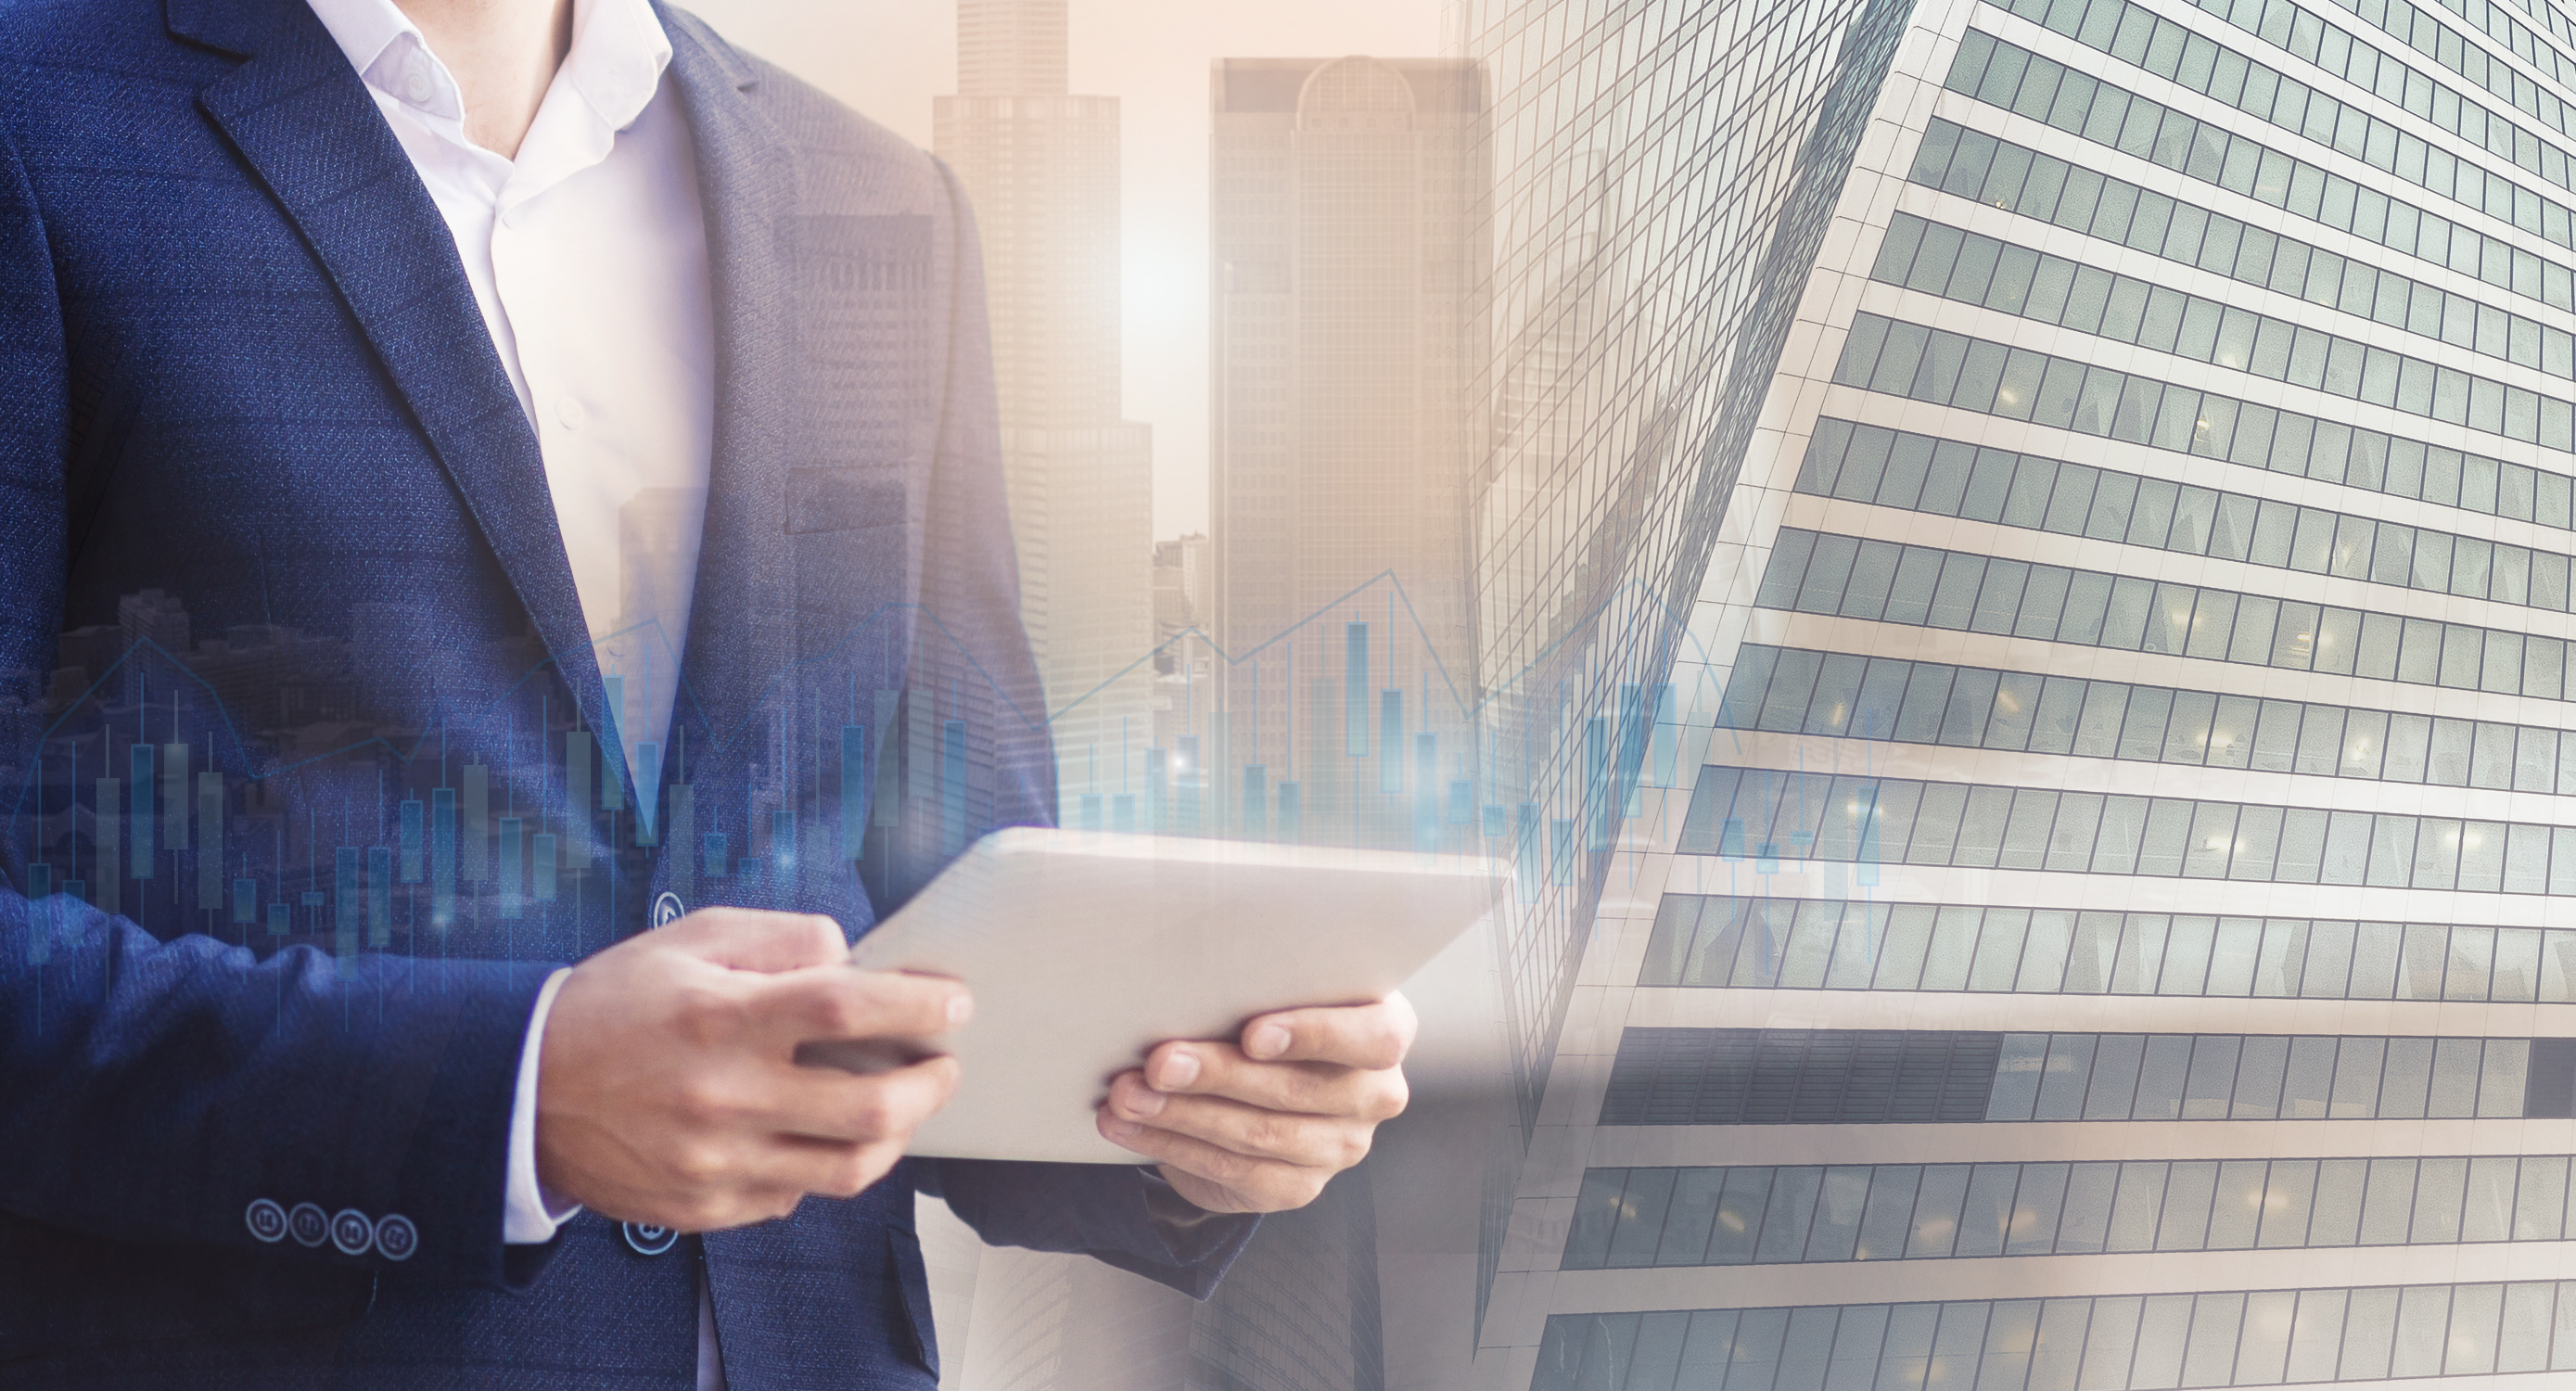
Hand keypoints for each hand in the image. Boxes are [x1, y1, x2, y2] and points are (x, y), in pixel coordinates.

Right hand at [535, 909, 968, 1231]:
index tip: (953, 1003)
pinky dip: (821, 1164)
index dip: (916, 1004)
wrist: (523, 1091)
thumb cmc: (616, 1004)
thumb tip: (854, 959)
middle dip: (930, 1085)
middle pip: (869, 1106)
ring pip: (847, 1168)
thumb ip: (782, 938)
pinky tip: (819, 1133)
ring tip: (903, 1106)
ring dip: (895, 1136)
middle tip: (943, 1065)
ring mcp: (717, 1162)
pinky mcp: (706, 1207)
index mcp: (723, 1018)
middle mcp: (725, 1097)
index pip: (848, 1007)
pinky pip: (794, 1197)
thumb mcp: (692, 940)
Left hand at [1095, 994, 1414, 1212]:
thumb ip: (1256, 987)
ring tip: (1128, 1094)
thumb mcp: (1274, 992)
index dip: (1315, 1035)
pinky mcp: (1300, 1186)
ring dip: (1183, 1114)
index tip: (1252, 1034)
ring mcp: (1343, 1146)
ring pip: (1260, 1134)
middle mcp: (1376, 1092)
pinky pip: (1235, 1171)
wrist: (1257, 1088)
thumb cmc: (1266, 1015)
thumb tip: (1184, 986)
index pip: (1374, 1037)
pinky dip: (1173, 1145)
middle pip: (1298, 1088)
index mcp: (1386, 1030)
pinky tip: (1131, 1127)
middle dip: (1218, 1074)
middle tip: (1158, 1062)